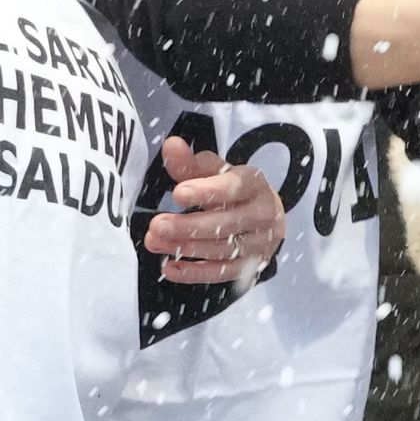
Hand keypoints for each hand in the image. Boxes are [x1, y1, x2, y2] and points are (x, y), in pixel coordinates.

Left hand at [148, 133, 282, 284]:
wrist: (265, 215)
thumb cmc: (233, 189)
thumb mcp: (215, 171)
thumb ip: (191, 163)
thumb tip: (171, 145)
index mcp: (255, 185)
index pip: (233, 188)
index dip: (206, 191)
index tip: (177, 194)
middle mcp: (264, 215)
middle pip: (226, 224)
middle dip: (188, 226)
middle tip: (156, 225)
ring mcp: (260, 244)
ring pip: (222, 251)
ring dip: (185, 249)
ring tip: (154, 243)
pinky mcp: (252, 266)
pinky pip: (223, 274)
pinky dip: (195, 274)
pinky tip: (170, 269)